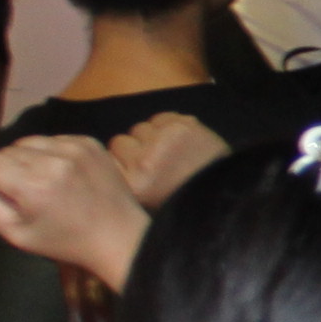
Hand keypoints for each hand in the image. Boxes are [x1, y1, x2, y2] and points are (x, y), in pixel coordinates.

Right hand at [0, 137, 145, 282]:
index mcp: (32, 185)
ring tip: (51, 182)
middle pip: (8, 149)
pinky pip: (55, 139)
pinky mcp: (90, 142)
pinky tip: (68, 175)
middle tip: (34, 193)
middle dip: (13, 169)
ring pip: (31, 141)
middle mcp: (53, 159)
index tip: (12, 195)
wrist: (118, 235)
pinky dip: (55, 154)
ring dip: (33, 158)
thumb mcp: (17, 236)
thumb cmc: (64, 241)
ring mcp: (74, 147)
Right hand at [108, 113, 227, 207]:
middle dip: (135, 150)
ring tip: (170, 157)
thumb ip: (119, 181)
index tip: (132, 170)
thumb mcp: (142, 203)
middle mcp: (144, 162)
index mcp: (131, 186)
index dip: (119, 162)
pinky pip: (161, 118)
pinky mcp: (182, 126)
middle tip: (156, 167)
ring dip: (152, 138)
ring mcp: (164, 141)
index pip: (105, 156)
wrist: (224, 193)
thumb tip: (97, 158)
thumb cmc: (178, 199)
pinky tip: (181, 145)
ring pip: (140, 128)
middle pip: (119, 141)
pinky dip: (169, 127)